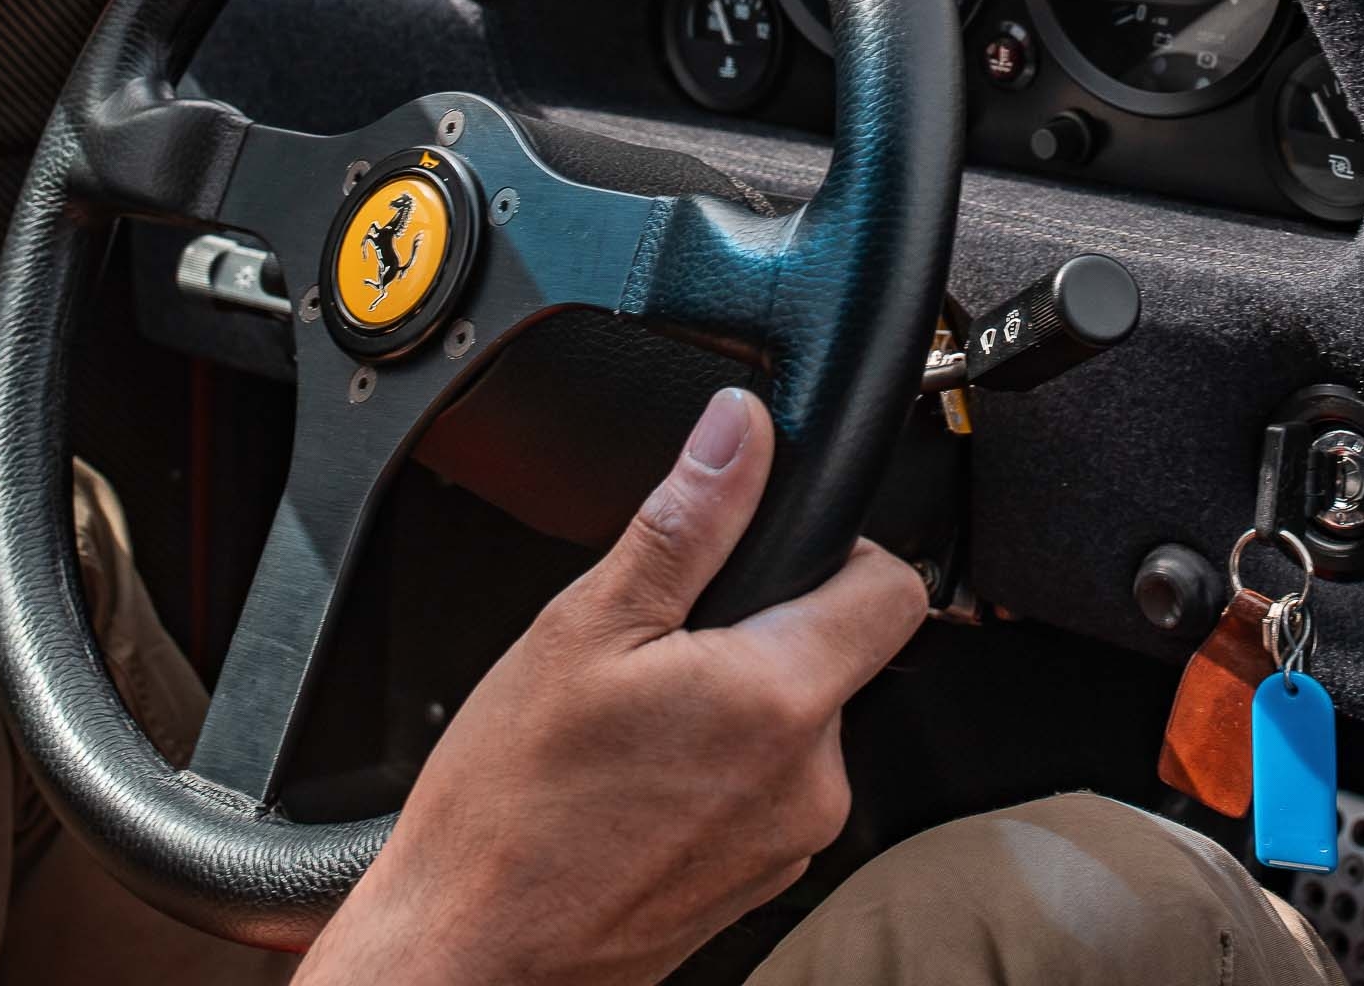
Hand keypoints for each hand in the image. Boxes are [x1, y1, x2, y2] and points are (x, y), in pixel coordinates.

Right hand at [293, 387, 927, 985]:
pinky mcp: (760, 881)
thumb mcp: (585, 628)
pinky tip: (638, 777)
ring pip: (798, 723)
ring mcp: (791, 841)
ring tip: (637, 721)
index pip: (893, 589)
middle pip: (838, 655)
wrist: (470, 953)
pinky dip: (719, 767)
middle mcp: (812, 781)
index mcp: (782, 700)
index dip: (842, 548)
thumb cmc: (510, 808)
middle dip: (765, 630)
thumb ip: (685, 520)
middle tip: (663, 645)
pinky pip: (768, 789)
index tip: (772, 549)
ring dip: (738, 702)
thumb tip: (739, 429)